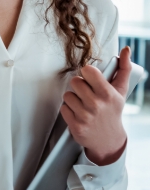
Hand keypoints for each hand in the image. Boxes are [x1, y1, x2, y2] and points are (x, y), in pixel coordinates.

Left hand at [61, 46, 130, 165]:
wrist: (109, 140)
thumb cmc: (113, 111)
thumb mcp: (121, 90)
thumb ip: (124, 68)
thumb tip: (125, 49)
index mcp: (107, 94)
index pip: (87, 70)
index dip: (87, 73)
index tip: (91, 79)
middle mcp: (96, 104)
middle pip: (75, 81)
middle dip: (80, 86)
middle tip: (87, 94)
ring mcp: (85, 116)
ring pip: (67, 95)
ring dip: (73, 99)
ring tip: (84, 105)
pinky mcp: (75, 126)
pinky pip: (63, 108)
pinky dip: (69, 110)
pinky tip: (78, 114)